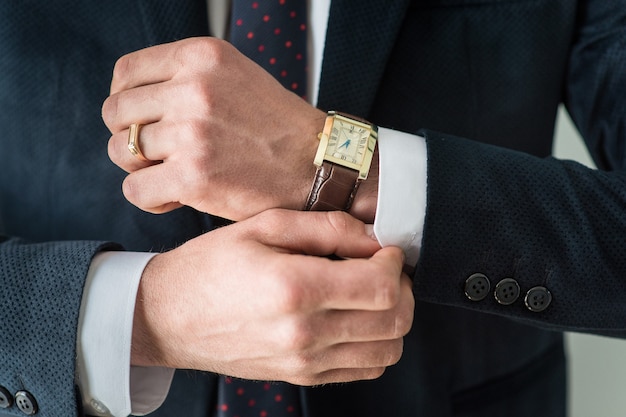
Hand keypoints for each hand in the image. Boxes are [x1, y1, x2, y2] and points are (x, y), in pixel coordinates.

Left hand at [103, 37, 325, 220]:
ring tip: (172, 174)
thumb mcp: (236, 76)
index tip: (140, 118)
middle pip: (115, 112)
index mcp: (202, 57)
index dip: (125, 98)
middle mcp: (193, 89)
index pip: (126, 72)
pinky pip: (135, 189)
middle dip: (129, 136)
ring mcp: (192, 133)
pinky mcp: (193, 176)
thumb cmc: (279, 127)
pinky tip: (175, 197)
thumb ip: (187, 77)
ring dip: (141, 168)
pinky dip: (149, 198)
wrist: (318, 165)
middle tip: (157, 152)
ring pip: (121, 151)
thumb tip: (135, 97)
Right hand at [132, 209, 413, 384]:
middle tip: (385, 268)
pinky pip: (365, 370)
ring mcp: (305, 362)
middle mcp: (305, 333)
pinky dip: (376, 345)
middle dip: (403, 289)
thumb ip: (326, 228)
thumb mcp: (263, 226)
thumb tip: (373, 239)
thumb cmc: (210, 266)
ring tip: (372, 294)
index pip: (382, 287)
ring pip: (388, 350)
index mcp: (296, 289)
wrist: (168, 317)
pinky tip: (356, 320)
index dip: (395, 263)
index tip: (384, 249)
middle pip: (395, 321)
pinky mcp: (302, 376)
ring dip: (394, 318)